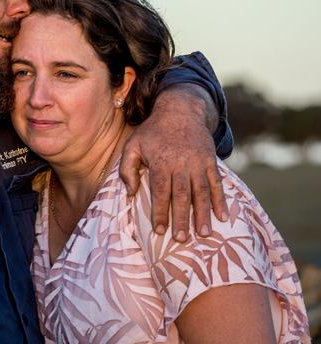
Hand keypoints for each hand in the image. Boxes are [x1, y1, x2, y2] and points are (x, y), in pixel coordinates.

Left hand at [120, 84, 227, 240]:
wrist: (180, 111)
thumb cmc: (152, 132)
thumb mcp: (132, 145)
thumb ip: (127, 169)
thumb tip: (130, 194)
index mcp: (161, 162)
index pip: (160, 192)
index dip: (160, 212)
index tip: (159, 230)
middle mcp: (181, 164)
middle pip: (182, 195)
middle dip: (182, 219)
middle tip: (181, 239)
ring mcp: (198, 163)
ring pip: (202, 192)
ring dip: (203, 214)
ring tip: (204, 234)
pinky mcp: (210, 161)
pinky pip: (217, 183)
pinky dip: (221, 200)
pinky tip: (223, 216)